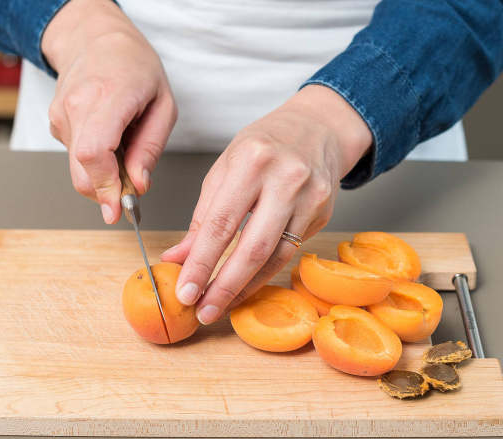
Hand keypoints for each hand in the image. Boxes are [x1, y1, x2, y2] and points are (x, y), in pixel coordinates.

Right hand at [42, 0, 176, 223]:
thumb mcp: (163, 104)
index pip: (94, 153)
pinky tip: (109, 140)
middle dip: (106, 193)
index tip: (118, 209)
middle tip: (130, 195)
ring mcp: (61, 115)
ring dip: (104, 173)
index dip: (105, 187)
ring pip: (78, 168)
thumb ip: (151, 148)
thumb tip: (139, 184)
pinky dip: (95, 160)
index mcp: (107, 96)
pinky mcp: (56, 123)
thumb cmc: (133, 65)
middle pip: (81, 170)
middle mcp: (76, 107)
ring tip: (125, 149)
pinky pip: (75, 156)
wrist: (95, 38)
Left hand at [161, 85, 372, 323]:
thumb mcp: (225, 168)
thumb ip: (203, 215)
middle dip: (224, 285)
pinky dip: (264, 274)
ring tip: (219, 306)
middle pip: (253, 246)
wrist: (316, 128)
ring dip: (244, 287)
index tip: (185, 291)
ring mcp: (310, 197)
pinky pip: (289, 253)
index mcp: (252, 160)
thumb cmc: (264, 145)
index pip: (221, 222)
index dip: (201, 262)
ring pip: (275, 256)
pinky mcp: (324, 213)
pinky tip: (245, 287)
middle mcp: (286, 178)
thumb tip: (178, 258)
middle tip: (203, 311)